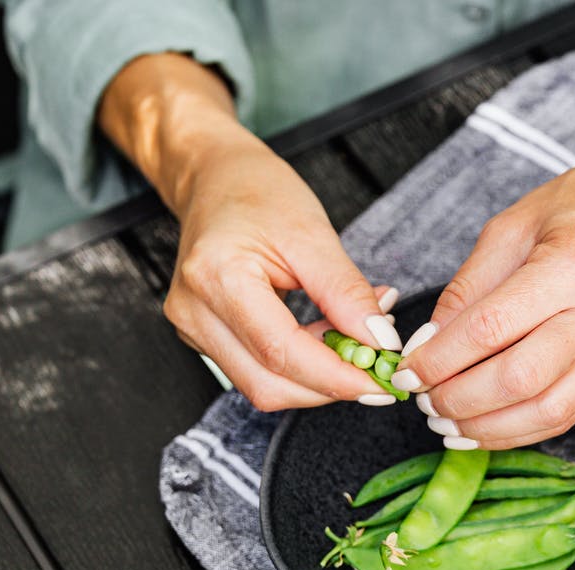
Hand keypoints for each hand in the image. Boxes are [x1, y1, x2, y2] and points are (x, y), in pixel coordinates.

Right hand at [97, 53, 404, 410]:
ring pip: (264, 385)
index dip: (336, 376)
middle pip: (268, 384)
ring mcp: (193, 328)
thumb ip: (346, 292)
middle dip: (330, 385)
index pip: (281, 352)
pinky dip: (303, 365)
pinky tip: (332, 337)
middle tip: (378, 366)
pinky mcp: (205, 336)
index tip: (381, 381)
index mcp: (217, 277)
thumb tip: (380, 341)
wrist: (215, 178)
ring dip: (319, 377)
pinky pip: (258, 369)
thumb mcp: (313, 233)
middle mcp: (194, 312)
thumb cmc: (258, 193)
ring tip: (358, 340)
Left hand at [392, 153, 574, 448]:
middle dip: (461, 399)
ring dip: (489, 426)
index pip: (491, 328)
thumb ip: (468, 288)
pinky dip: (521, 430)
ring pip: (548, 410)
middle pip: (521, 378)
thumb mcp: (511, 228)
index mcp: (574, 264)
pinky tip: (486, 428)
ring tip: (447, 423)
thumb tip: (429, 343)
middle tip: (424, 400)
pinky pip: (569, 414)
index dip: (441, 357)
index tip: (409, 370)